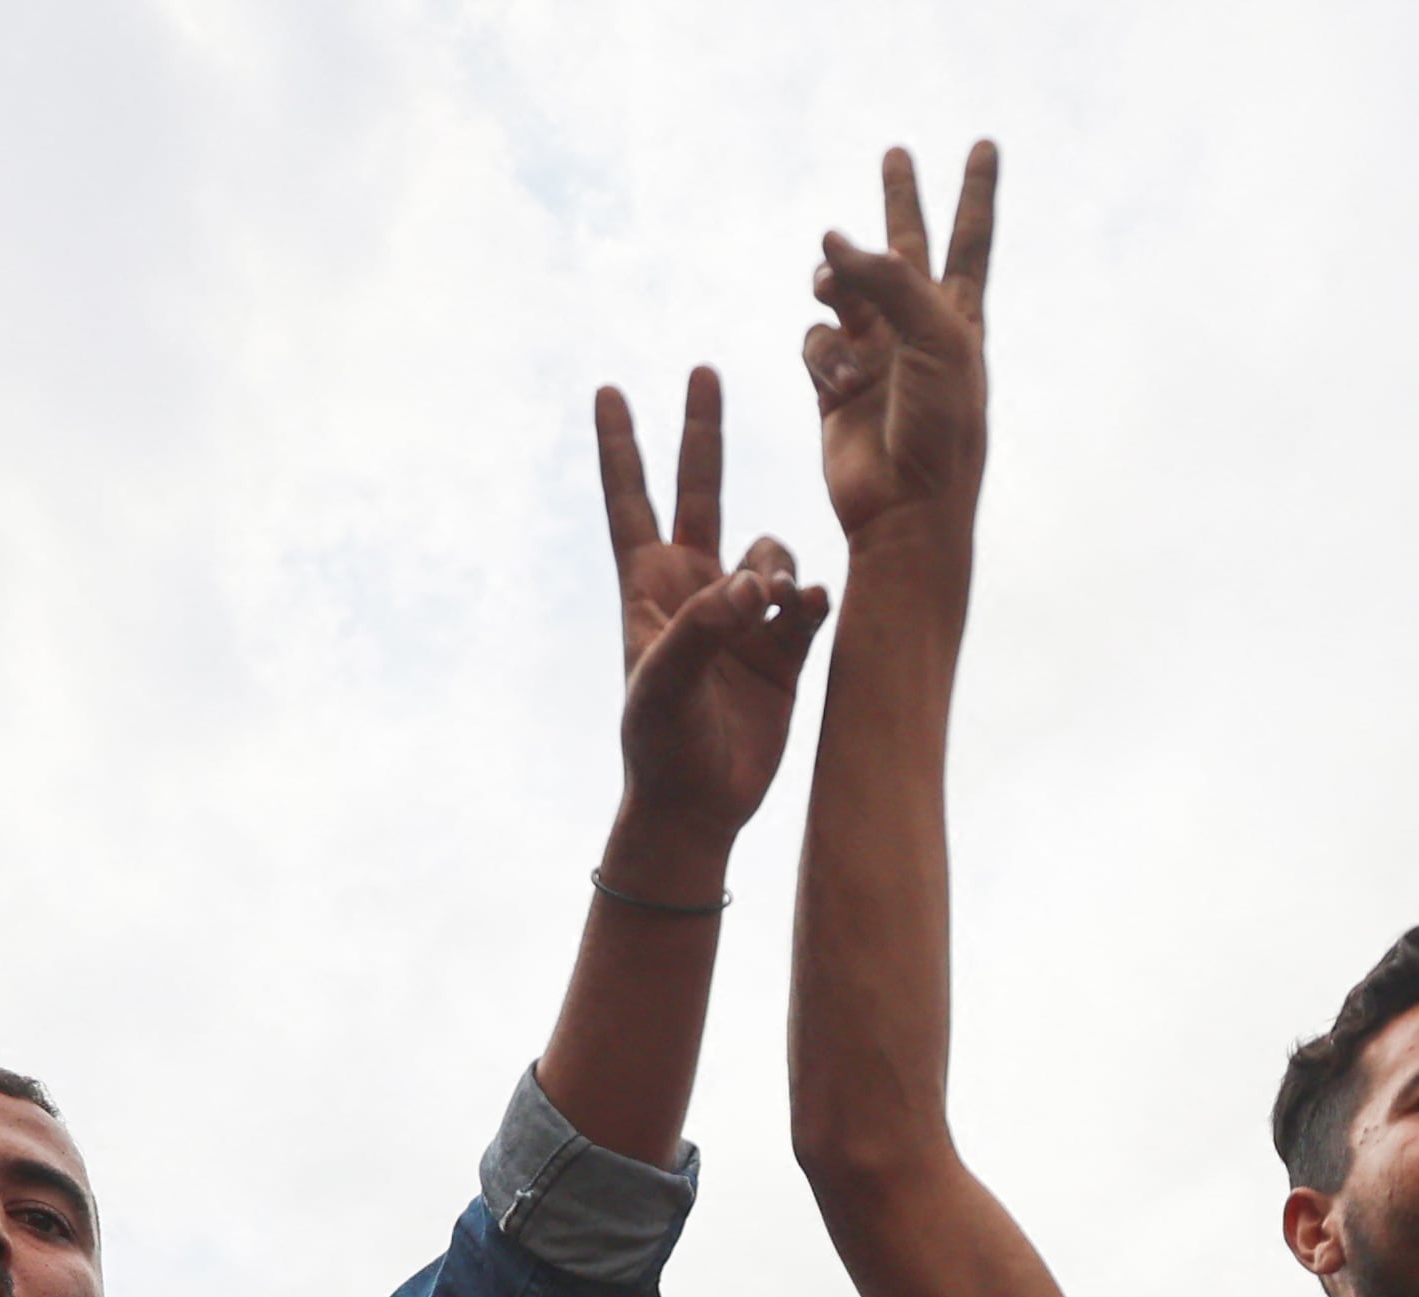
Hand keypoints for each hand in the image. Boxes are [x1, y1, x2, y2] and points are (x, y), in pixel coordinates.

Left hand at [599, 369, 827, 849]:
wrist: (698, 804)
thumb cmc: (660, 743)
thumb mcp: (664, 682)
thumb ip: (704, 625)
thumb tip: (752, 581)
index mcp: (650, 586)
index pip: (631, 499)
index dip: (621, 445)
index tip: (609, 389)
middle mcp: (696, 588)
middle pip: (699, 490)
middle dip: (701, 432)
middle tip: (702, 369)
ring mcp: (742, 616)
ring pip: (769, 550)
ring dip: (774, 565)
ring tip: (771, 604)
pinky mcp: (782, 649)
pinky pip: (805, 600)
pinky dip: (808, 599)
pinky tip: (806, 610)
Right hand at [804, 143, 997, 555]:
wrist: (907, 507)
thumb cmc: (939, 428)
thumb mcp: (934, 339)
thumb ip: (888, 279)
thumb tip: (832, 241)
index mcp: (959, 317)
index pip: (971, 238)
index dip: (977, 191)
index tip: (987, 147)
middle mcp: (917, 328)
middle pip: (904, 247)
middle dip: (900, 200)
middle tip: (897, 154)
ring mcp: (875, 354)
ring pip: (841, 289)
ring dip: (835, 285)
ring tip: (833, 291)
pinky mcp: (834, 384)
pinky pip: (817, 340)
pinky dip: (825, 356)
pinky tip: (845, 385)